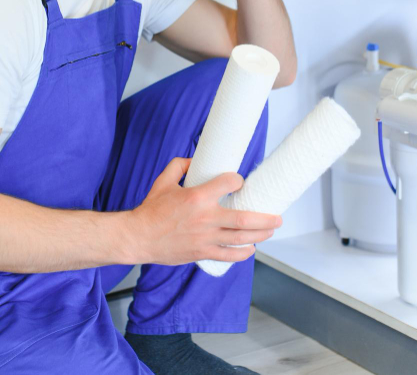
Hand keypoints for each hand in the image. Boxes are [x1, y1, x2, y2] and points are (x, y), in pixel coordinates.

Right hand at [126, 157, 281, 265]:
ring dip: (261, 235)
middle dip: (266, 218)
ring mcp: (205, 238)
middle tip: (278, 217)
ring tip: (271, 230)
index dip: (237, 180)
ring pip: (241, 238)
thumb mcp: (163, 181)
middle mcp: (205, 218)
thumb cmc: (151, 209)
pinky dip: (243, 253)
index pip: (229, 183)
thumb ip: (180, 165)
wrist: (138, 237)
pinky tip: (251, 249)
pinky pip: (228, 255)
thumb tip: (196, 159)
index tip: (239, 182)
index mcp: (197, 197)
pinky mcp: (202, 252)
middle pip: (244, 219)